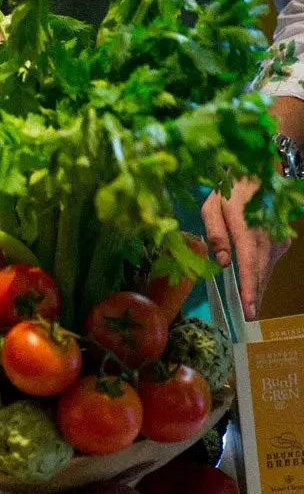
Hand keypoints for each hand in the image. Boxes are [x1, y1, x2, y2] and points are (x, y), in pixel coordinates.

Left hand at [201, 178, 291, 320]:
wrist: (263, 175)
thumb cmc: (231, 191)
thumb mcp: (212, 206)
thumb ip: (215, 232)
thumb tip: (223, 262)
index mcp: (245, 224)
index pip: (249, 259)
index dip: (249, 285)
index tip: (248, 305)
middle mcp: (266, 232)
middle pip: (261, 270)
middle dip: (256, 295)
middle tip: (249, 318)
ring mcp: (277, 237)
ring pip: (267, 268)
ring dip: (259, 289)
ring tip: (251, 310)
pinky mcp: (281, 240)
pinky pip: (269, 263)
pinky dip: (261, 277)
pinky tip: (254, 290)